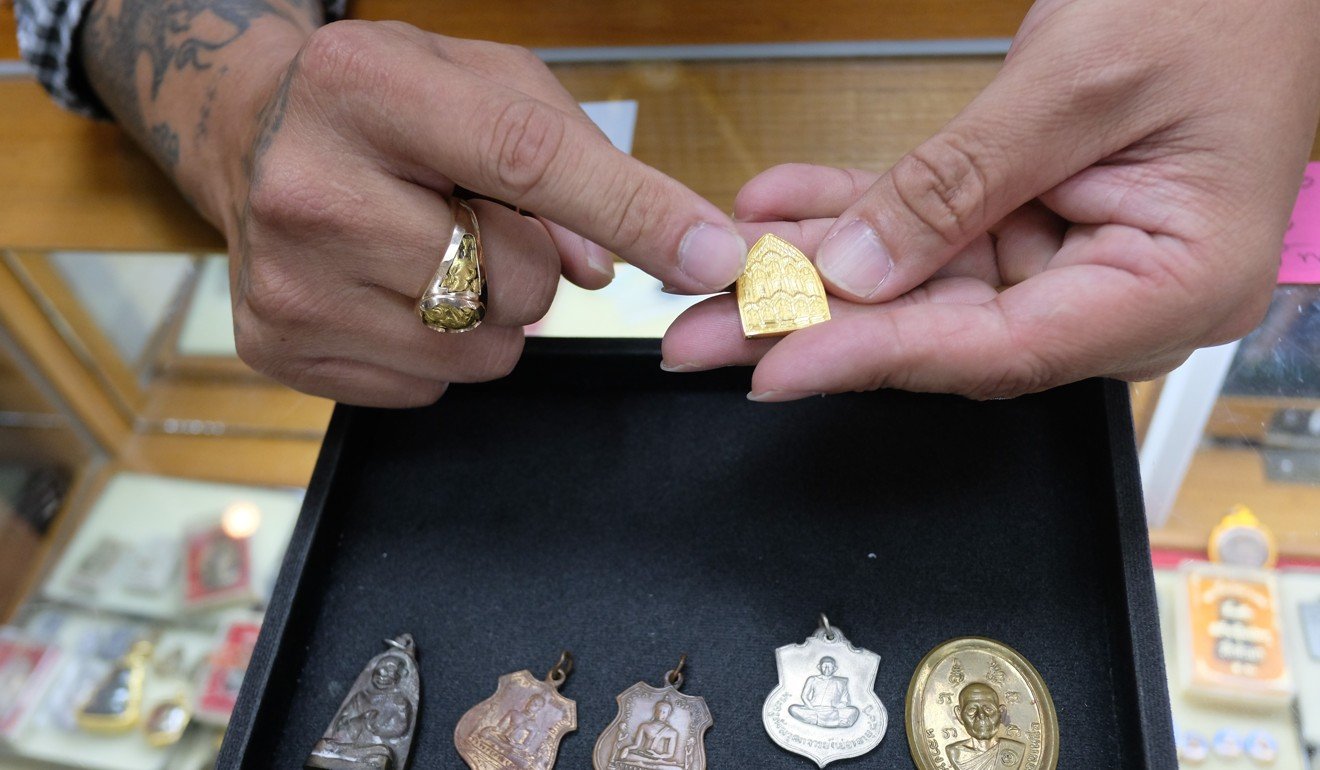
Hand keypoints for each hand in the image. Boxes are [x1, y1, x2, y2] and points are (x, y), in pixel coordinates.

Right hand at [219, 21, 744, 405]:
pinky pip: (430, 386)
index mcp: (368, 88)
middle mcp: (311, 188)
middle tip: (476, 218)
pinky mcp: (280, 348)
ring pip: (480, 349)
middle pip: (514, 279)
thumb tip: (610, 271)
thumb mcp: (481, 79)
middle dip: (533, 263)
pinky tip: (394, 289)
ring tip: (433, 252)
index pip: (528, 159)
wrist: (253, 139)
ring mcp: (289, 281)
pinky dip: (441, 349)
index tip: (712, 255)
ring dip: (492, 312)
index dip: (635, 211)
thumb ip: (570, 155)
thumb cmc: (385, 102)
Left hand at [662, 0, 1319, 400]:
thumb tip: (857, 268)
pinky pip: (929, 228)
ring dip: (814, 269)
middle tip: (703, 337)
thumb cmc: (1220, 6)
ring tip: (716, 270)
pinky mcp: (1033, 221)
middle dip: (812, 324)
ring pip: (918, 284)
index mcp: (1169, 287)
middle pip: (941, 331)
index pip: (996, 349)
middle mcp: (1118, 295)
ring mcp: (1074, 260)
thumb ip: (961, 184)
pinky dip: (853, 211)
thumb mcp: (1079, 83)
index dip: (874, 358)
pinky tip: (776, 206)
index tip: (773, 363)